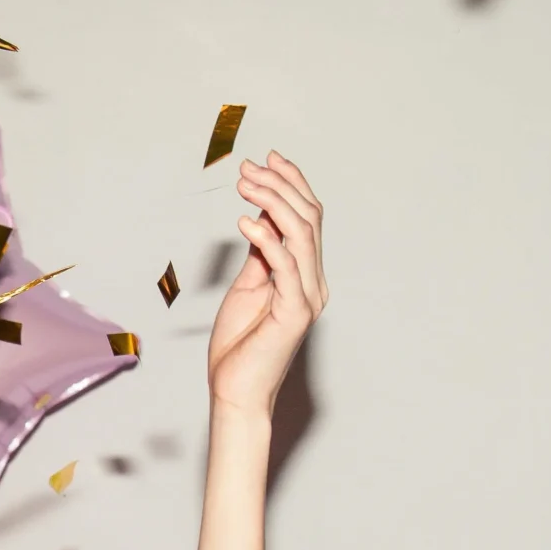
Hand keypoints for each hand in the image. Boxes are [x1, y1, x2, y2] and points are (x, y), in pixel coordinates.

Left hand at [206, 153, 327, 416]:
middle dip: (280, 186)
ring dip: (273, 202)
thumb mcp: (249, 287)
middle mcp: (314, 282)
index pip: (307, 218)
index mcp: (306, 275)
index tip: (267, 159)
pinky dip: (267, 238)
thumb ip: (260, 255)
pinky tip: (244, 221)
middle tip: (250, 167)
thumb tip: (261, 217)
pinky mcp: (294, 313)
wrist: (236, 390)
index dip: (292, 184)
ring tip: (246, 184)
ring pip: (302, 234)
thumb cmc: (240, 345)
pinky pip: (285, 266)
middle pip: (308, 219)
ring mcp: (307, 297)